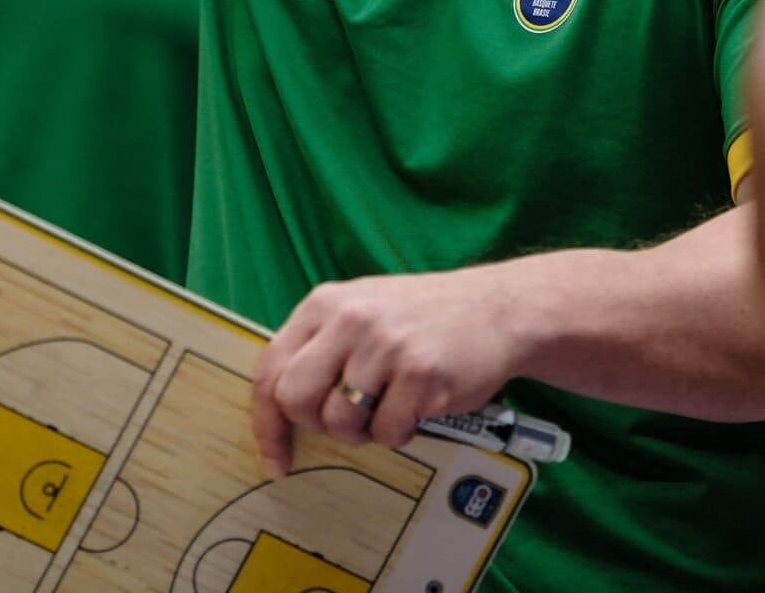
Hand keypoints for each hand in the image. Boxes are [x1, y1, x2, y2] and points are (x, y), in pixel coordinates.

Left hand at [248, 266, 532, 478]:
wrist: (497, 308)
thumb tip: (282, 409)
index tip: (275, 460)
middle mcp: (350, 320)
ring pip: (341, 422)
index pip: (271, 370)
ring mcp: (385, 346)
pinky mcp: (420, 374)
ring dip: (366, 430)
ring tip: (392, 406)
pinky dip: (401, 432)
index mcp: (325, 303)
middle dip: (317, 424)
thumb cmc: (423, 318)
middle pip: (296, 399)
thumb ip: (321, 347)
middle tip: (348, 422)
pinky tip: (418, 406)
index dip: (267, 423)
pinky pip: (388, 431)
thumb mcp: (362, 310)